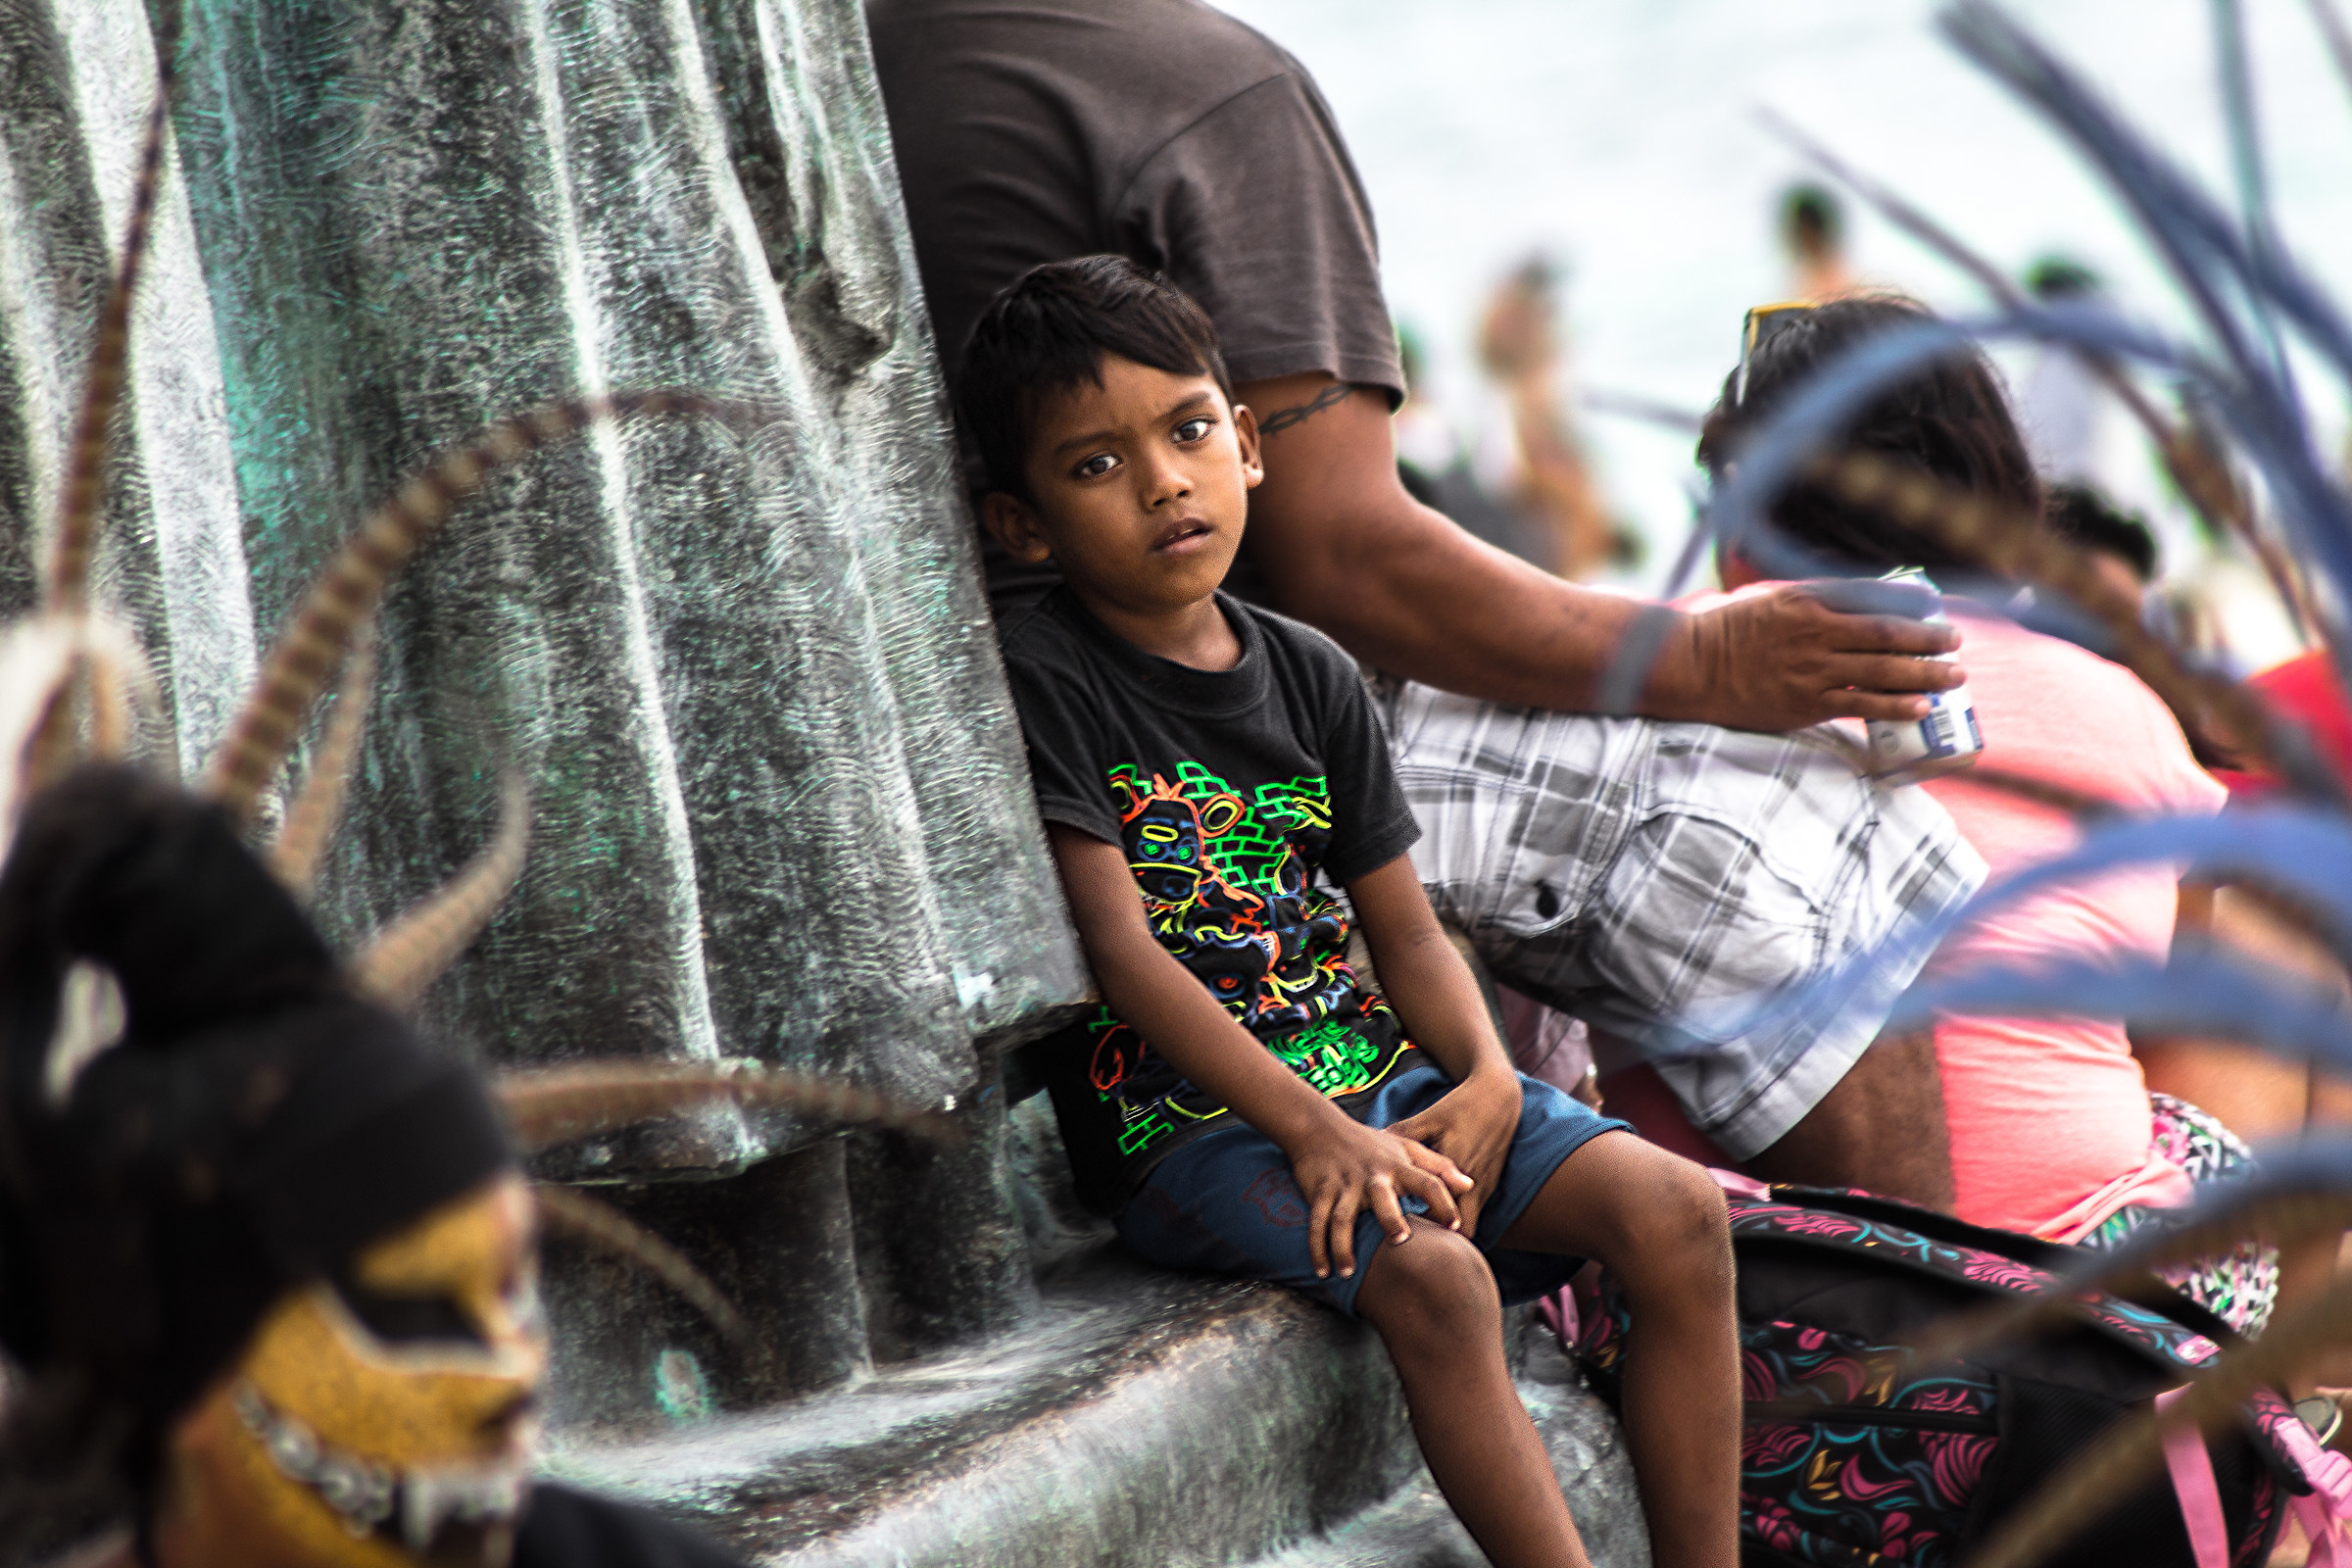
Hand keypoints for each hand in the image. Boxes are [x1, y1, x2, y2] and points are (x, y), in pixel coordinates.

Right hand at [1287, 1118, 1473, 1280]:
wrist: (1319, 1126)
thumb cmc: (1369, 1143)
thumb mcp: (1406, 1147)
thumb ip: (1439, 1167)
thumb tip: (1470, 1186)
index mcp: (1398, 1166)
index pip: (1427, 1181)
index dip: (1443, 1201)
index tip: (1455, 1226)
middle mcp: (1372, 1176)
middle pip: (1382, 1197)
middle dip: (1390, 1218)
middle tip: (1399, 1240)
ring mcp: (1344, 1185)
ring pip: (1341, 1217)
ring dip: (1343, 1246)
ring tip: (1347, 1272)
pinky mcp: (1320, 1191)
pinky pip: (1316, 1222)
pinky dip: (1317, 1247)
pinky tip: (1322, 1271)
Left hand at [1388, 1068, 1521, 1236]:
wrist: (1500, 1096)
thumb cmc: (1461, 1105)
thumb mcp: (1430, 1117)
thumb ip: (1402, 1134)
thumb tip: (1372, 1142)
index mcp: (1456, 1170)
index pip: (1440, 1215)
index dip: (1422, 1227)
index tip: (1399, 1231)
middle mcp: (1475, 1184)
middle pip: (1462, 1231)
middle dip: (1442, 1239)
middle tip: (1417, 1238)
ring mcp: (1486, 1187)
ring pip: (1471, 1225)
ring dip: (1451, 1229)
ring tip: (1426, 1230)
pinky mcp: (1491, 1184)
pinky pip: (1475, 1212)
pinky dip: (1459, 1216)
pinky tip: (1440, 1212)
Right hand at [1676, 582, 1964, 729]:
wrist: (1692, 667)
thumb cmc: (1731, 632)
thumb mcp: (1774, 599)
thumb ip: (1816, 601)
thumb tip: (1860, 605)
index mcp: (1809, 600)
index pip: (1873, 596)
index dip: (1910, 602)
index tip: (1933, 607)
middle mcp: (1816, 632)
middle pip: (1887, 634)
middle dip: (1928, 639)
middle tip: (1955, 642)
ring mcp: (1812, 670)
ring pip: (1881, 671)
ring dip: (1924, 673)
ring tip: (1954, 676)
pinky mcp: (1806, 703)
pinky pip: (1860, 705)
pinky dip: (1894, 705)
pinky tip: (1920, 706)